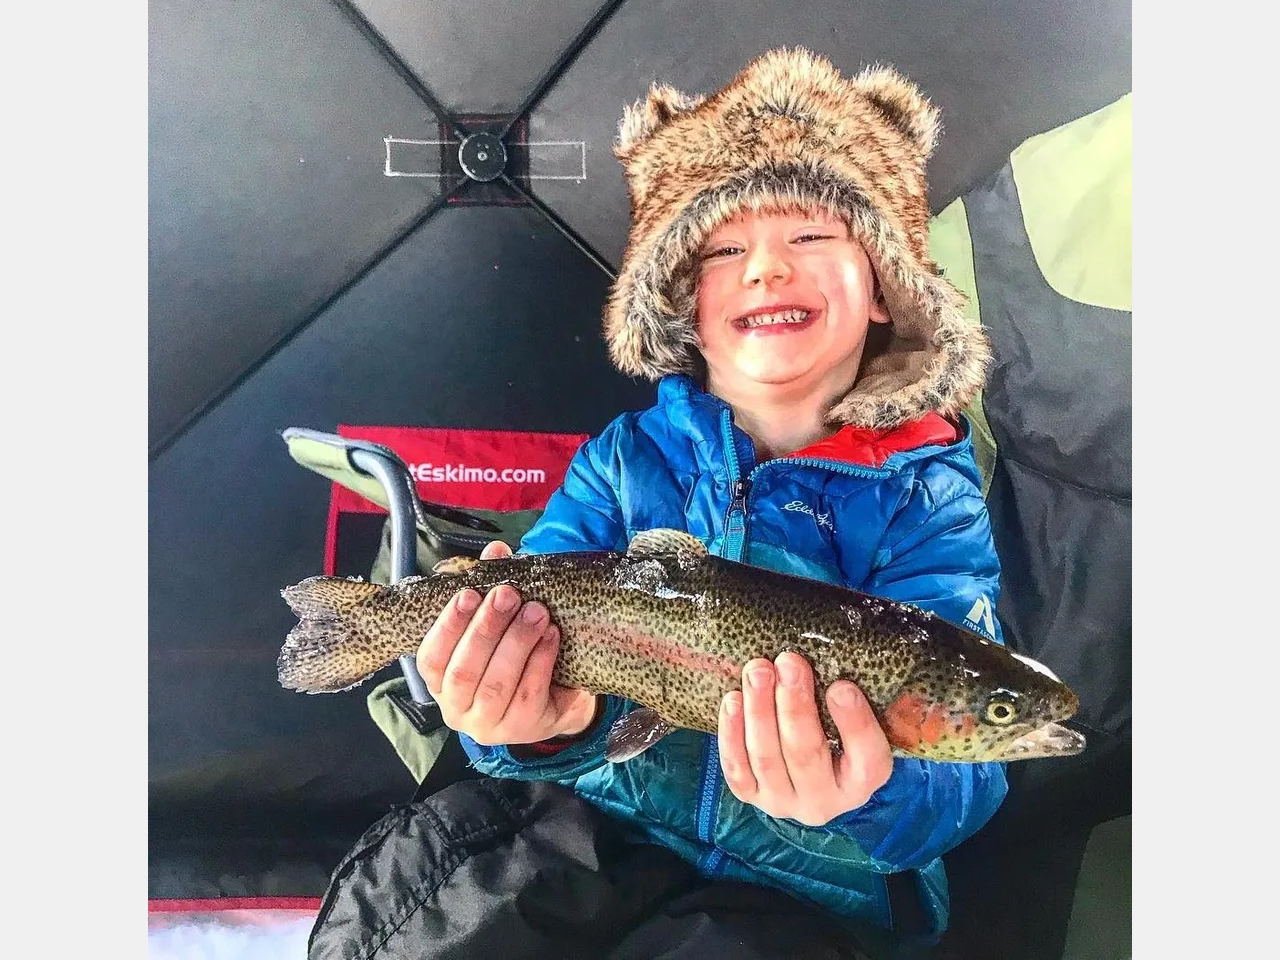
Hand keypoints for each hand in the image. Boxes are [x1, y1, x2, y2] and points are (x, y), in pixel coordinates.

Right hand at [417, 540, 599, 746]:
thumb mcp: (499, 625)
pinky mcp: (521, 729)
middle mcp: (457, 709)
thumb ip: (490, 590)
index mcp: (440, 682)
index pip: (430, 658)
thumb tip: (496, 550)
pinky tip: (550, 636)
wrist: (557, 697)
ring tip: (536, 612)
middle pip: (465, 671)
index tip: (468, 593)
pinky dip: (540, 661)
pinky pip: (528, 694)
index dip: (448, 625)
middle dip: (486, 629)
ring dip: (517, 643)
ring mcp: (488, 724)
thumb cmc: (516, 657)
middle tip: (508, 595)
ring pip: (496, 685)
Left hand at [718, 652, 892, 826]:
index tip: (841, 686)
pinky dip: (732, 733)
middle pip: (807, 754)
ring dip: (759, 711)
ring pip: (767, 758)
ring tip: (758, 671)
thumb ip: (853, 696)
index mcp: (862, 780)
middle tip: (789, 663)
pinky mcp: (752, 796)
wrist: (809, 772)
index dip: (855, 723)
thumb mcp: (860, 718)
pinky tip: (733, 699)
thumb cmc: (838, 732)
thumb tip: (837, 657)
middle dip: (795, 706)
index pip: (867, 758)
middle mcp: (825, 800)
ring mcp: (785, 801)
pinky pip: (737, 768)